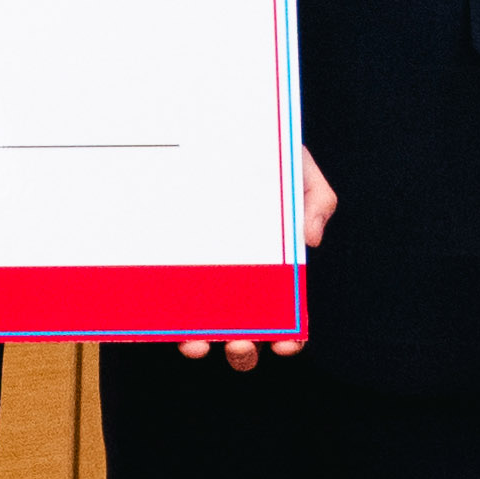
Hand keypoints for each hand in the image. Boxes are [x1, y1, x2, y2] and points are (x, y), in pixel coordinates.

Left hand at [182, 147, 337, 367]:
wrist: (212, 128)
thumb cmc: (261, 153)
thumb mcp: (297, 167)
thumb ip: (315, 199)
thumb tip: (310, 239)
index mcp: (273, 267)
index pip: (287, 314)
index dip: (292, 337)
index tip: (288, 341)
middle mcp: (236, 279)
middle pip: (245, 332)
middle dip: (244, 350)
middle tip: (240, 342)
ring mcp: (199, 275)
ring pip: (201, 326)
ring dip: (202, 343)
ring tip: (197, 342)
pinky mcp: (164, 265)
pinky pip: (163, 300)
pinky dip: (166, 319)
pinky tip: (168, 322)